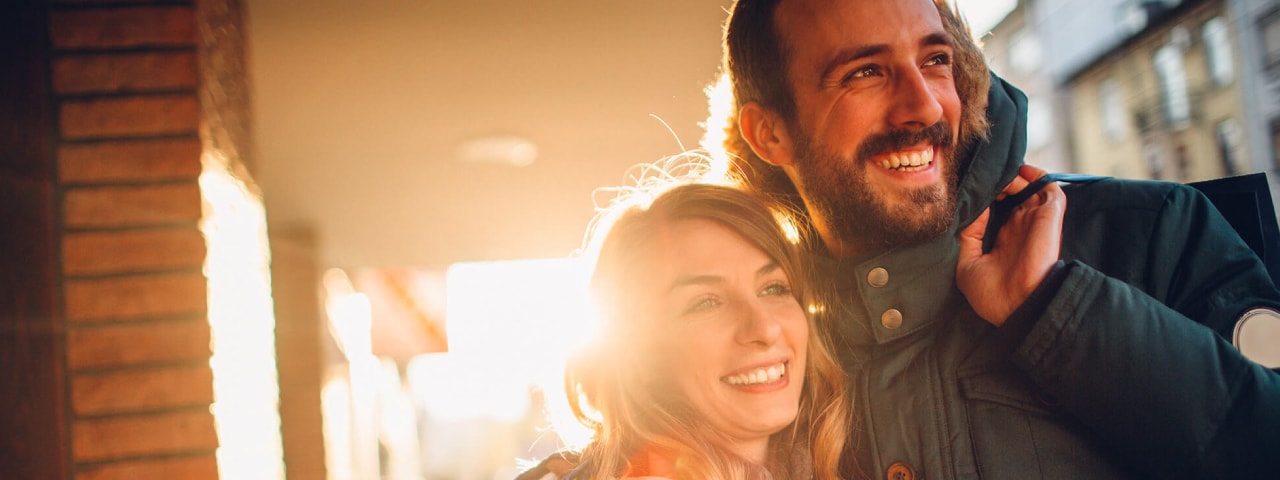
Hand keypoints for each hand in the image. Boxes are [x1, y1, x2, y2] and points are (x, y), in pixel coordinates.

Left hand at [957, 165, 1064, 325]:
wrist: (1017, 307)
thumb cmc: (992, 295)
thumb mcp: (967, 263)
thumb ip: (969, 235)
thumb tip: (974, 208)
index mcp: (1004, 239)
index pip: (999, 208)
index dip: (988, 194)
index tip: (972, 184)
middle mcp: (1021, 228)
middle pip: (1015, 194)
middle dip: (1000, 181)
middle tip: (984, 175)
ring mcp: (1035, 222)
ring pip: (1031, 187)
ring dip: (1016, 176)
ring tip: (999, 172)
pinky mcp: (1049, 218)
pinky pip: (1050, 189)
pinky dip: (1038, 176)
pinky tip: (1020, 172)